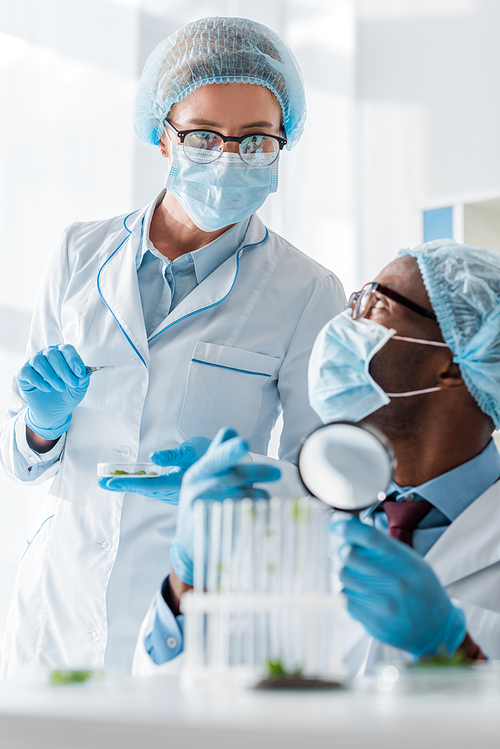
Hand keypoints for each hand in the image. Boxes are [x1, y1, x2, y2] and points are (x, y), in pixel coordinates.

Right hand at [17, 344, 90, 439]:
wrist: (54, 412)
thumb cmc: (67, 395)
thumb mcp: (79, 388)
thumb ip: (83, 379)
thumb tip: (85, 371)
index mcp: (62, 354)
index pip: (67, 349)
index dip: (74, 360)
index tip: (80, 373)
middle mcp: (46, 355)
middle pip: (53, 354)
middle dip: (64, 370)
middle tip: (73, 383)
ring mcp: (33, 364)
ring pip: (39, 360)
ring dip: (51, 375)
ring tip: (61, 388)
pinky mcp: (23, 375)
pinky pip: (26, 371)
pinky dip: (37, 380)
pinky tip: (47, 389)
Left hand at [98, 436, 210, 502]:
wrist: (227, 465)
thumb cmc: (209, 454)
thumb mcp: (191, 450)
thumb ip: (172, 455)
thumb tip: (153, 458)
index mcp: (178, 482)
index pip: (148, 484)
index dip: (127, 483)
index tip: (108, 482)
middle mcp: (174, 492)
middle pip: (144, 489)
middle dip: (123, 485)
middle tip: (101, 482)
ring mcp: (175, 495)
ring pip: (148, 491)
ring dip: (130, 485)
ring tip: (110, 480)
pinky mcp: (176, 493)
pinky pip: (155, 490)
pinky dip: (142, 485)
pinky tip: (132, 480)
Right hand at [170, 427, 280, 584]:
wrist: (192, 544)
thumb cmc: (201, 503)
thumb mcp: (203, 477)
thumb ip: (218, 454)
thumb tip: (229, 430)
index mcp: (197, 473)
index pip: (215, 459)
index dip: (230, 451)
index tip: (244, 443)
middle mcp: (199, 491)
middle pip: (234, 476)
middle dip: (257, 471)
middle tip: (276, 472)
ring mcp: (206, 513)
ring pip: (245, 497)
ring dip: (259, 496)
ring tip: (260, 498)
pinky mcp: (218, 532)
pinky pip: (247, 519)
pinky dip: (258, 515)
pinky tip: (260, 516)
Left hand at [332, 516, 465, 658]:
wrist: (436, 629)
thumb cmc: (421, 589)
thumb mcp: (412, 561)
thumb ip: (383, 546)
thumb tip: (349, 529)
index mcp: (405, 562)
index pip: (370, 537)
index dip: (348, 528)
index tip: (336, 524)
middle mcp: (394, 582)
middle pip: (350, 555)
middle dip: (345, 550)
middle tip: (349, 552)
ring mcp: (383, 603)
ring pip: (344, 576)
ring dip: (348, 572)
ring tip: (364, 577)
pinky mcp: (372, 621)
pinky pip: (346, 598)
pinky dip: (350, 592)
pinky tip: (366, 595)